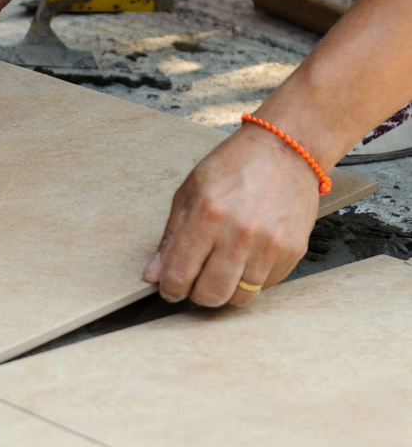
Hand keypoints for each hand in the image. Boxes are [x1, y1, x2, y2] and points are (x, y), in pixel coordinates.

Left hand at [143, 123, 320, 306]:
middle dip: (196, 294)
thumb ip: (171, 237)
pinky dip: (251, 280)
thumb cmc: (234, 165)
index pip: (179, 274)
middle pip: (210, 294)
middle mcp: (239, 234)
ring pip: (239, 297)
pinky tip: (246, 259)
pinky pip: (265, 286)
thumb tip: (153, 273)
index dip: (169, 288)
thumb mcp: (190, 192)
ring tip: (221, 270)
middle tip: (195, 281)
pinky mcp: (292, 250)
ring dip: (225, 290)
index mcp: (207, 216)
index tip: (170, 288)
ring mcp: (269, 245)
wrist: (287, 149)